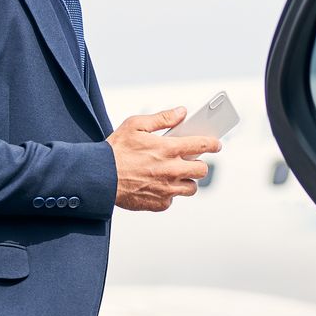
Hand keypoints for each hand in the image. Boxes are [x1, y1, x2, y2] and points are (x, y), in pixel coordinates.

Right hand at [107, 107, 221, 211]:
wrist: (99, 177)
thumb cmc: (116, 150)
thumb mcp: (136, 125)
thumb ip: (162, 118)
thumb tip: (181, 112)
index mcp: (168, 149)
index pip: (202, 145)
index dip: (213, 143)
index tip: (216, 144)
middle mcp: (172, 170)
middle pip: (202, 170)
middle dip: (199, 164)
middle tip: (191, 161)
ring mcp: (167, 189)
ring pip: (191, 188)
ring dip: (186, 181)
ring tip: (174, 174)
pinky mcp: (160, 203)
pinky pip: (173, 199)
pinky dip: (169, 193)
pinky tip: (158, 185)